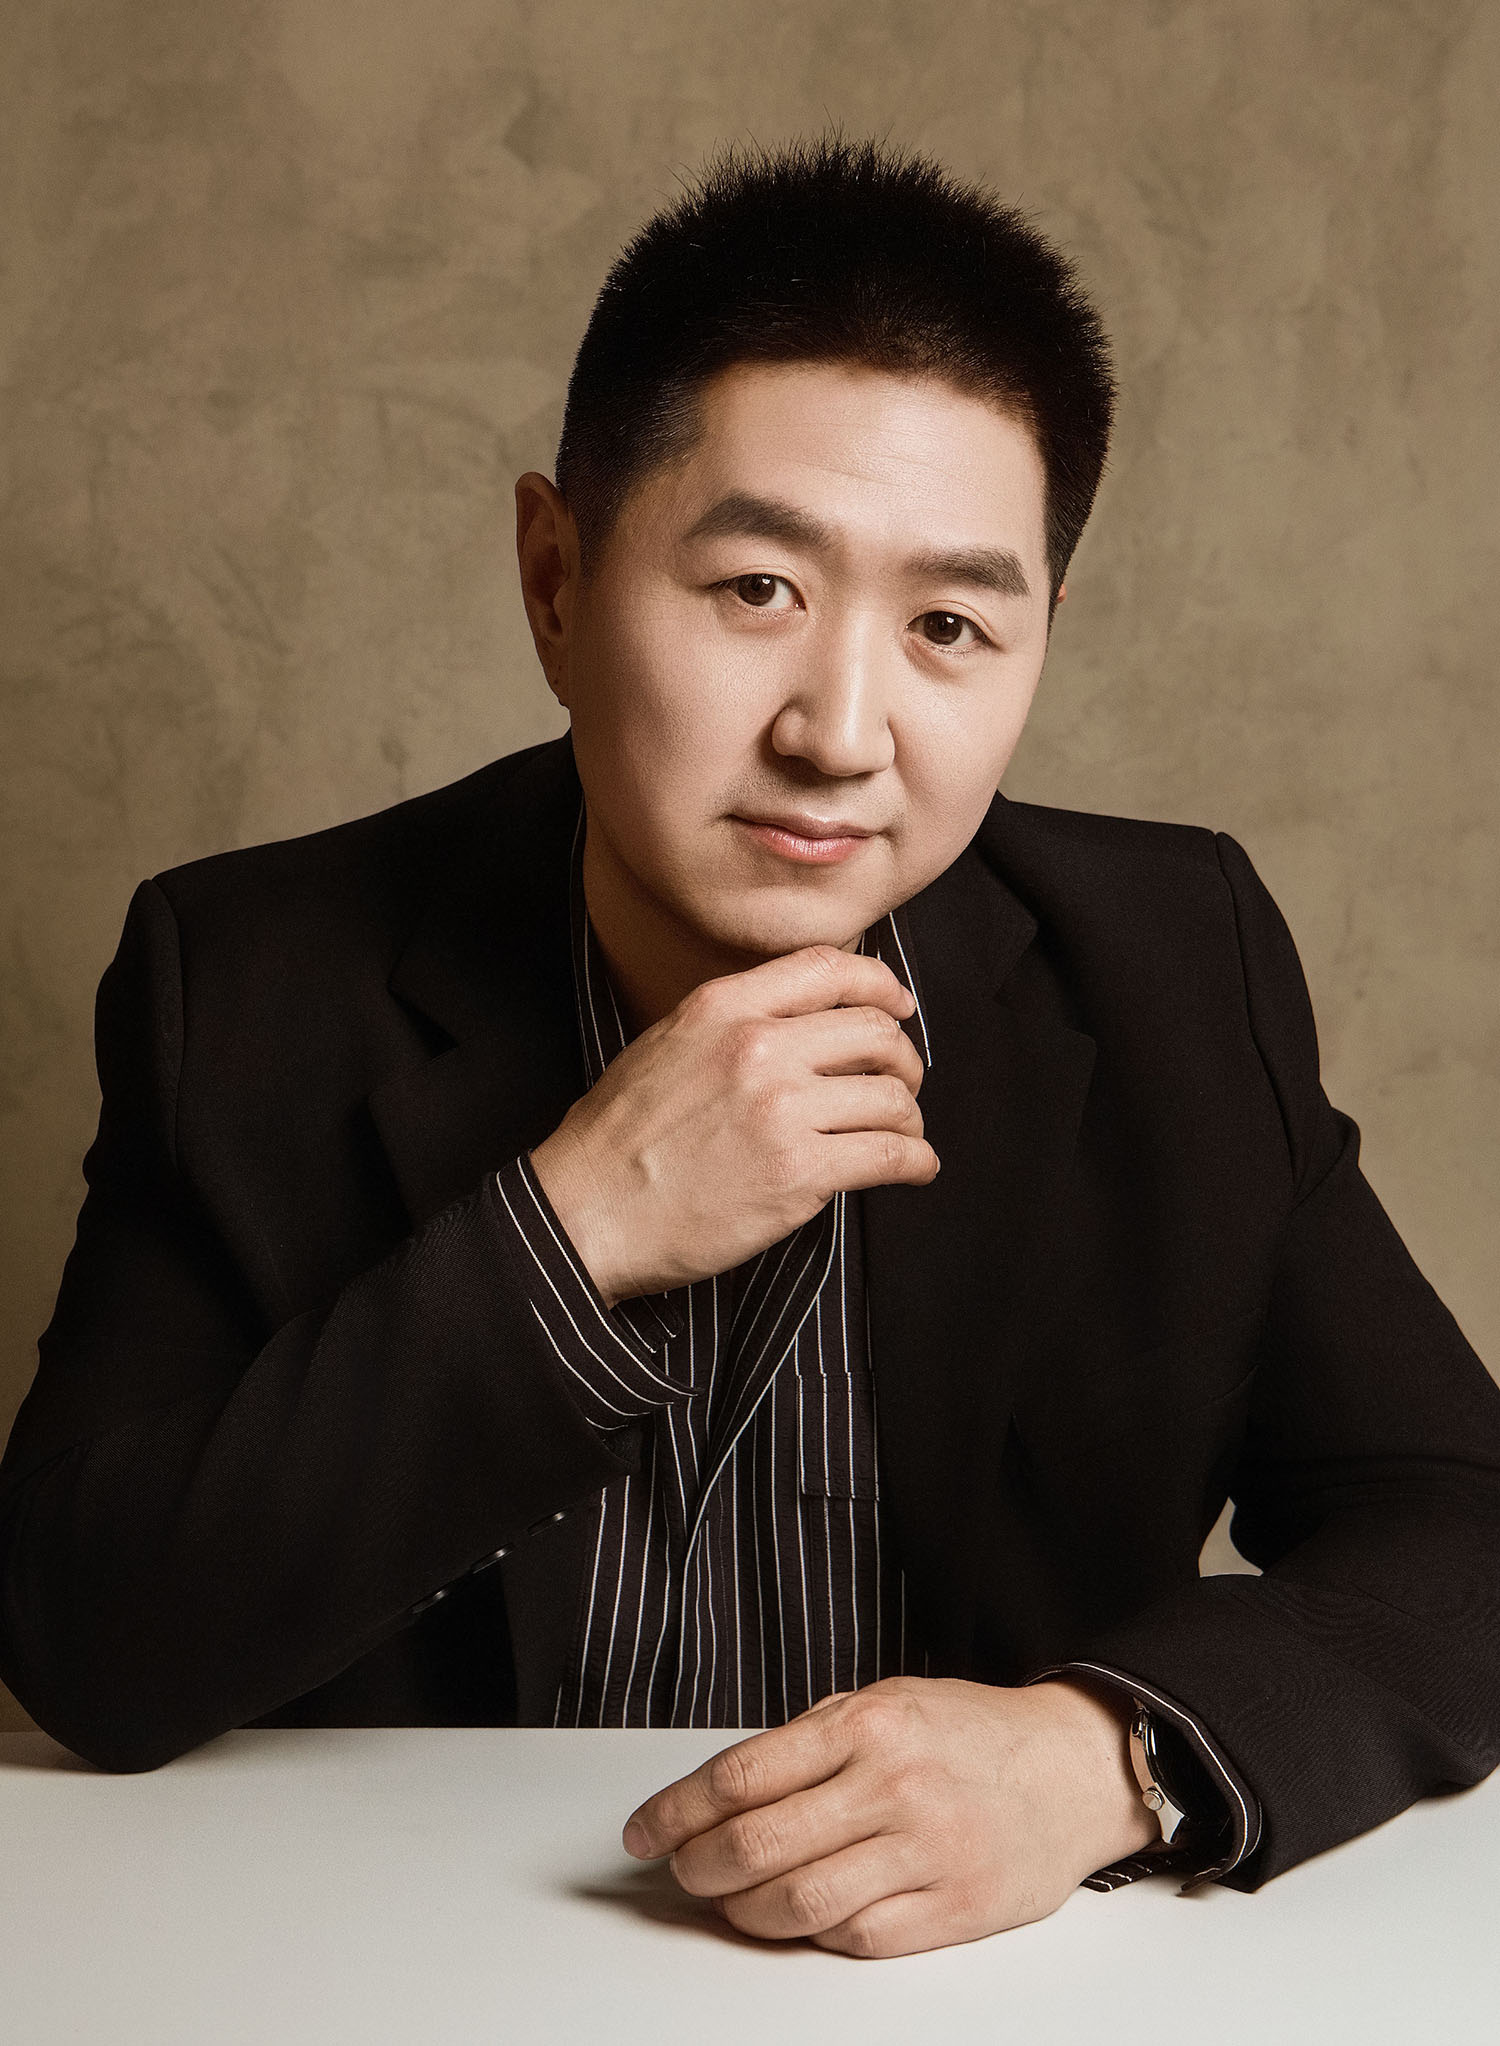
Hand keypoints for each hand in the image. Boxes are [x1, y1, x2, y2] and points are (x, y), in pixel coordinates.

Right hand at [529, 945, 938, 1303]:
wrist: (585, 1212)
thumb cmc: (616, 1140)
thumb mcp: (665, 1044)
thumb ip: (733, 1023)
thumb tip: (801, 1023)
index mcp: (723, 1008)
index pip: (830, 969)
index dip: (882, 985)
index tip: (900, 1007)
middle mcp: (759, 1048)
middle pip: (876, 1033)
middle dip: (904, 1060)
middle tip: (902, 1084)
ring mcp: (782, 1111)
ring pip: (892, 1097)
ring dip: (909, 1118)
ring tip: (902, 1134)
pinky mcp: (798, 1175)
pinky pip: (890, 1156)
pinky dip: (916, 1161)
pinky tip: (914, 1168)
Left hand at [621, 1676, 1159, 1957]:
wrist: (1072, 1769)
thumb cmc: (971, 1733)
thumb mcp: (884, 1702)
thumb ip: (808, 1742)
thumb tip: (721, 1793)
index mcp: (867, 1725)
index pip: (740, 1776)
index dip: (676, 1810)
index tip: (646, 1829)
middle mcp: (892, 1787)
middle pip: (756, 1846)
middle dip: (695, 1867)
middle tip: (678, 1869)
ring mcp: (925, 1852)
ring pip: (796, 1904)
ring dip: (741, 1911)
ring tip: (727, 1900)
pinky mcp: (952, 1909)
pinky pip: (853, 1937)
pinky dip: (809, 1932)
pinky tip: (798, 1915)